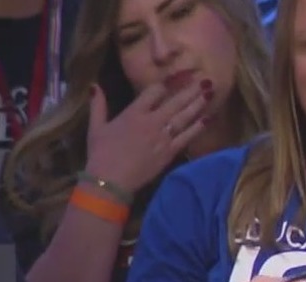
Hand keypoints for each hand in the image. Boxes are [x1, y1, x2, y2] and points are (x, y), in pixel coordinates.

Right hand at [83, 76, 213, 196]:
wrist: (112, 181)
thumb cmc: (101, 154)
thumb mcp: (96, 127)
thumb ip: (98, 105)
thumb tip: (94, 85)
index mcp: (134, 113)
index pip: (154, 91)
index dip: (167, 83)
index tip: (179, 76)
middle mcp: (152, 122)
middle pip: (175, 102)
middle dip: (190, 90)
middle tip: (205, 80)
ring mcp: (163, 137)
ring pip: (184, 117)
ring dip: (198, 104)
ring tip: (210, 92)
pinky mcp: (170, 152)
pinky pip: (187, 137)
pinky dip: (198, 127)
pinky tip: (209, 118)